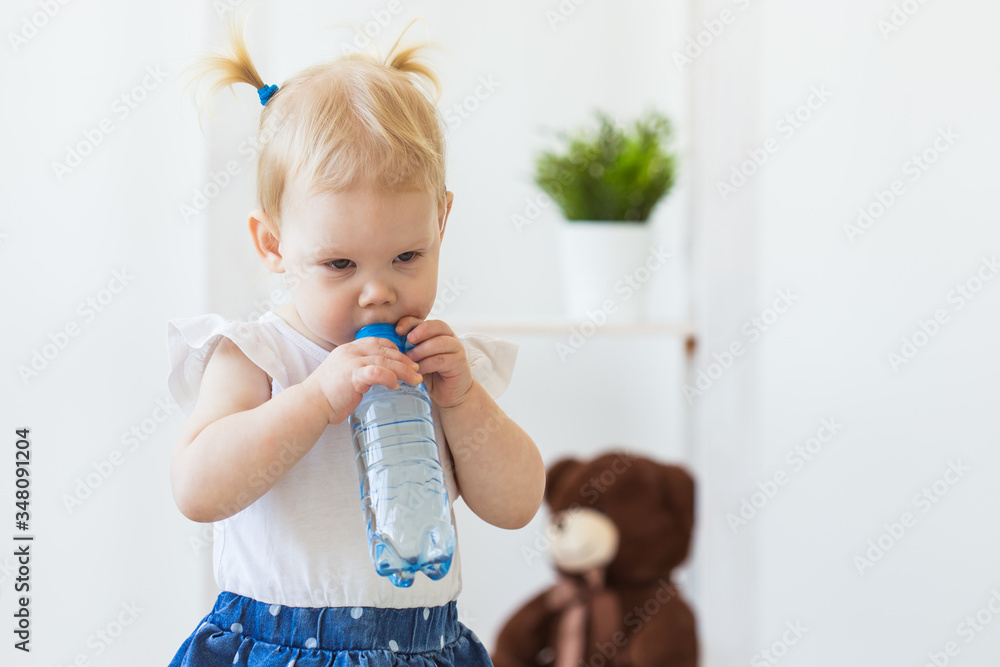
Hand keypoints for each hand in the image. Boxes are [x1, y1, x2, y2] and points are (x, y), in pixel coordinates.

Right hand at [303, 336, 423, 424]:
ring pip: (385, 361)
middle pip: (385, 350)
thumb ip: (359, 370)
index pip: (377, 342)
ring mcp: (351, 362)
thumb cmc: (328, 393)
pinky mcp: (353, 376)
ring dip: (404, 370)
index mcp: (349, 349)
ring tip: (416, 379)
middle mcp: (351, 352)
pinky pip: (378, 373)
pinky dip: (390, 378)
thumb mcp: (344, 374)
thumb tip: (377, 375)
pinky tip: (396, 386)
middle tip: (417, 369)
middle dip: (404, 360)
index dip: (394, 349)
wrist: (311, 404)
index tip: (405, 359)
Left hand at [395, 317, 473, 408]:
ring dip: (423, 350)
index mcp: (436, 332)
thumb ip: (407, 348)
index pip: (424, 320)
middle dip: (420, 331)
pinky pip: (443, 359)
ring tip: (411, 358)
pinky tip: (419, 370)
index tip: (397, 330)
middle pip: (437, 325)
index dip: (410, 322)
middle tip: (408, 341)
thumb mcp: (416, 359)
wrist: (447, 394)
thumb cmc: (429, 374)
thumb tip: (387, 341)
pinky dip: (428, 364)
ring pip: (440, 342)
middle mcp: (449, 337)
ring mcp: (456, 349)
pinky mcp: (459, 363)